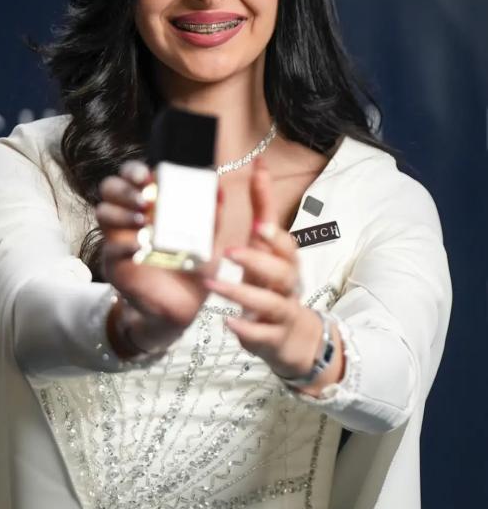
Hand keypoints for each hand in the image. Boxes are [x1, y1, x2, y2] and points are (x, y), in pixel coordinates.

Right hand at [95, 160, 216, 354]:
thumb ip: (212, 215)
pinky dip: (125, 244)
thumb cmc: (193, 267)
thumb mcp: (207, 240)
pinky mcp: (116, 264)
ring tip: (143, 221)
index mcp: (150, 204)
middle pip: (109, 188)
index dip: (133, 171)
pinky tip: (140, 246)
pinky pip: (111, 248)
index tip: (147, 175)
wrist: (184, 307)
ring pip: (103, 213)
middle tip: (144, 199)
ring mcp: (119, 239)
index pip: (131, 176)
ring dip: (122, 213)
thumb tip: (219, 187)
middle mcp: (130, 216)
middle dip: (124, 189)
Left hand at [203, 158, 344, 393]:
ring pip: (271, 301)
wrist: (295, 340)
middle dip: (260, 256)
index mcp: (282, 260)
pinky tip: (228, 321)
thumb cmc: (273, 288)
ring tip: (213, 283)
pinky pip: (263, 333)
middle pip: (283, 268)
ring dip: (243, 291)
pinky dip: (247, 328)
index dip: (269, 202)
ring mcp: (282, 311)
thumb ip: (261, 213)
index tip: (257, 175)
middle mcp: (287, 283)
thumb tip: (258, 168)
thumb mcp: (266, 250)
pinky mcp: (273, 338)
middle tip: (230, 248)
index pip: (279, 230)